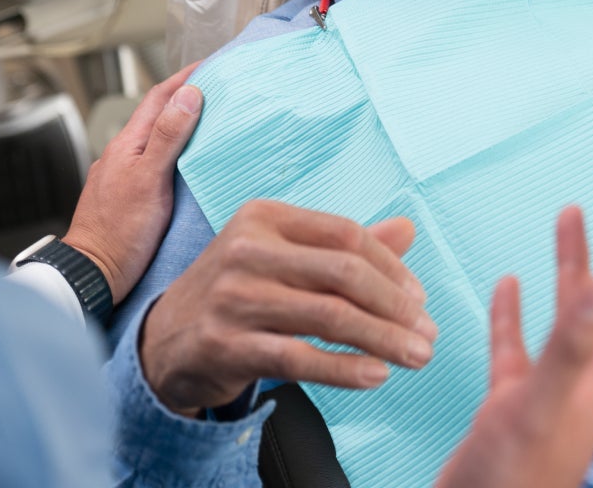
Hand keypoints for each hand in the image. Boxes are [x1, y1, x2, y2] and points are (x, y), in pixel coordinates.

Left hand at [61, 62, 201, 305]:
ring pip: (158, 137)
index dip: (184, 78)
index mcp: (127, 144)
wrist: (94, 275)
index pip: (158, 98)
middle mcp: (124, 154)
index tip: (210, 64)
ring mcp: (126, 174)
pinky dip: (177, 150)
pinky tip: (190, 159)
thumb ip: (167, 137)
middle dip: (186, 95)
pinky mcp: (132, 194)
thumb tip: (188, 95)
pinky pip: (157, 160)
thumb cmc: (118, 234)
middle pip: (158, 114)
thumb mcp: (149, 181)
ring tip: (211, 117)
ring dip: (182, 122)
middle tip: (218, 85)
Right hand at [139, 201, 437, 415]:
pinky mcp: (225, 344)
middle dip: (395, 306)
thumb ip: (342, 246)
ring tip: (416, 357)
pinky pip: (299, 358)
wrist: (166, 340)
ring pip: (328, 316)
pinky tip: (375, 375)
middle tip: (427, 333)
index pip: (345, 235)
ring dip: (383, 340)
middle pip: (342, 272)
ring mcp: (233, 297)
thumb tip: (408, 228)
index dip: (392, 268)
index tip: (420, 299)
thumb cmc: (238, 293)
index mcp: (264, 217)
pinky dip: (345, 368)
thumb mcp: (282, 256)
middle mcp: (246, 250)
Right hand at [436, 182, 592, 487]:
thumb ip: (575, 345)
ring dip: (577, 263)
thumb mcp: (543, 403)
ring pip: (573, 313)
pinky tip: (506, 286)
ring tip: (572, 215)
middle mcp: (586, 373)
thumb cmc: (514, 479)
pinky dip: (515, 311)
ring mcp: (551, 388)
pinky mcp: (514, 402)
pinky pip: (520, 346)